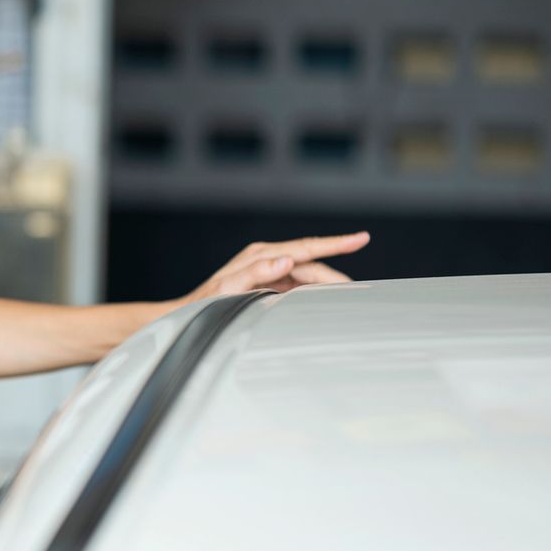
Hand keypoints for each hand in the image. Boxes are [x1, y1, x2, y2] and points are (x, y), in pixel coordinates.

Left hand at [182, 231, 369, 302]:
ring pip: (308, 275)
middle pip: (311, 265)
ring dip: (325, 285)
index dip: (335, 243)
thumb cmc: (205, 302)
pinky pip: (299, 284)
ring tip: (347, 297)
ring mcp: (270, 270)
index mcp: (261, 255)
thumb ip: (256, 272)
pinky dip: (313, 291)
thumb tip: (286, 260)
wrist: (189, 312)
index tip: (361, 238)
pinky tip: (326, 299)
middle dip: (334, 277)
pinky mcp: (270, 282)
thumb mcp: (228, 288)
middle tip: (357, 292)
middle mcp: (268, 258)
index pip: (305, 248)